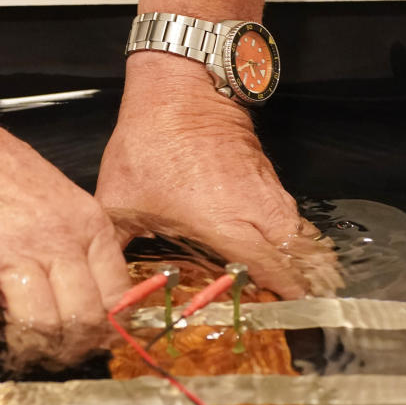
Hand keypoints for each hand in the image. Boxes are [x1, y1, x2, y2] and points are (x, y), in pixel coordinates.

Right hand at [0, 104, 132, 366]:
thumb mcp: (57, 196)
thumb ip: (74, 242)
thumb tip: (80, 296)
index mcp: (83, 224)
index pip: (116, 296)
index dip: (104, 330)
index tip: (89, 339)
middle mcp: (53, 242)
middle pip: (81, 321)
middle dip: (67, 348)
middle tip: (48, 351)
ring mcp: (6, 256)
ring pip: (38, 328)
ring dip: (24, 349)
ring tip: (9, 345)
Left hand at [96, 54, 340, 298]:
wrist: (178, 87)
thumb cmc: (148, 144)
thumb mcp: (118, 201)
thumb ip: (114, 247)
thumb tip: (105, 281)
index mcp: (223, 221)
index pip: (270, 269)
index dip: (281, 295)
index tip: (283, 317)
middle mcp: (256, 209)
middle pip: (298, 257)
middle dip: (300, 286)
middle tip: (290, 312)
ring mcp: (267, 190)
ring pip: (299, 236)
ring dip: (300, 263)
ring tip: (293, 291)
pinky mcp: (268, 177)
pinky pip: (289, 217)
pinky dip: (290, 239)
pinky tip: (279, 255)